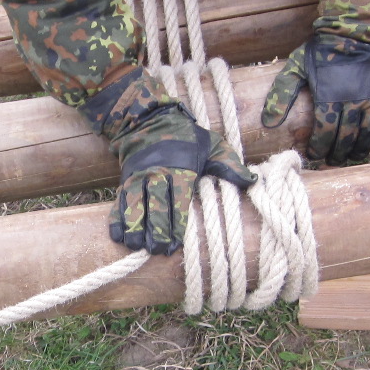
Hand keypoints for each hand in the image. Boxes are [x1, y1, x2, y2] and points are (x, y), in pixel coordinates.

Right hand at [108, 102, 254, 254]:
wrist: (149, 119)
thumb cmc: (186, 138)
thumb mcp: (212, 145)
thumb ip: (230, 164)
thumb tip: (252, 181)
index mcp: (181, 168)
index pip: (178, 199)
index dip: (176, 222)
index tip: (176, 243)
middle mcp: (157, 173)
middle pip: (154, 204)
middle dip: (155, 229)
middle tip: (158, 250)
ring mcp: (138, 176)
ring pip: (133, 203)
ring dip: (134, 227)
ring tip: (137, 246)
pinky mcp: (124, 179)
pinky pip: (119, 201)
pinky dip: (117, 219)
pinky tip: (118, 236)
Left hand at [260, 34, 369, 164]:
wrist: (357, 28)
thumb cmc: (323, 49)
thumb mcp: (296, 66)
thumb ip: (282, 94)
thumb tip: (268, 123)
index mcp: (329, 96)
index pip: (324, 133)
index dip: (319, 148)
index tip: (314, 156)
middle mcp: (352, 101)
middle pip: (345, 138)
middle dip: (337, 153)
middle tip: (331, 161)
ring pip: (366, 134)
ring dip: (357, 150)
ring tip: (350, 157)